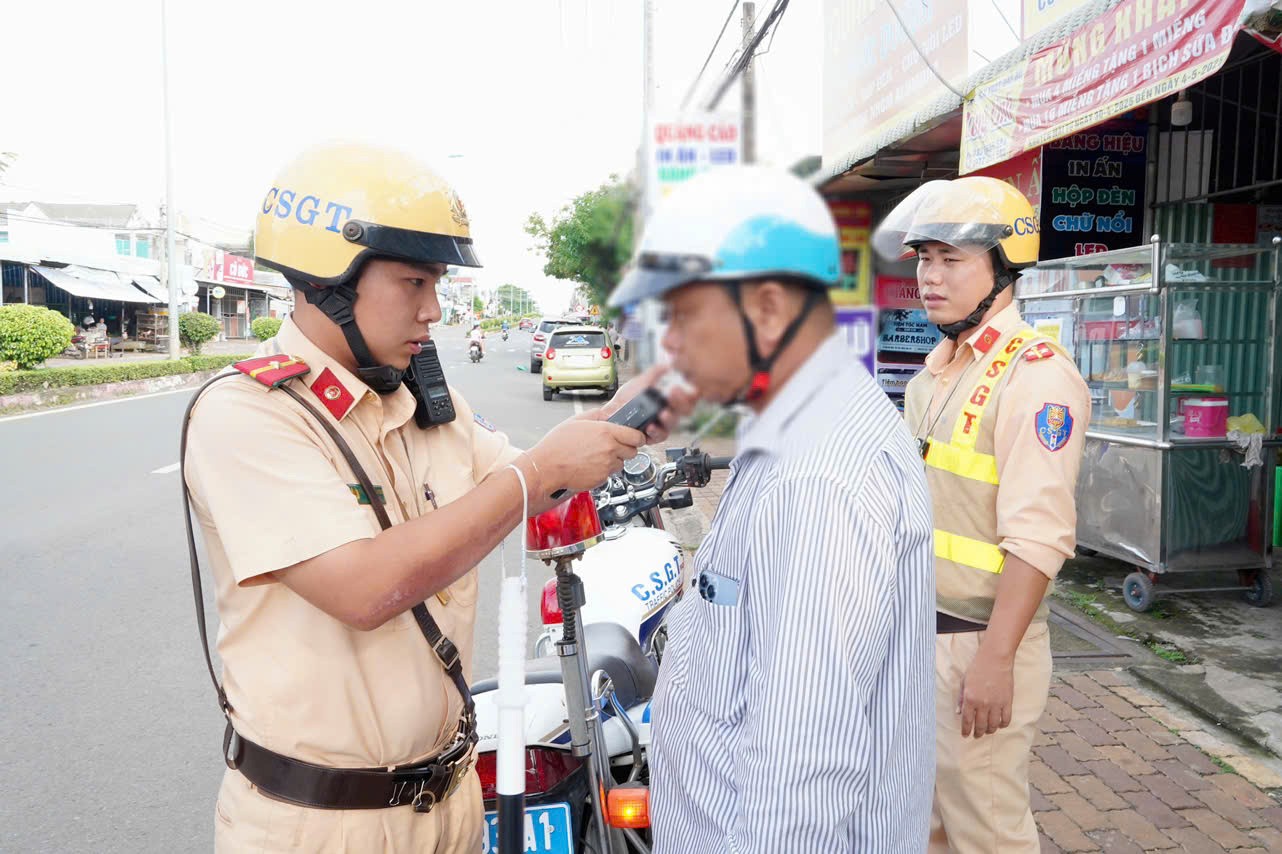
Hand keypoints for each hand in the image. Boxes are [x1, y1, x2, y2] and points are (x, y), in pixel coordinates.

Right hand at [529, 418, 645, 496]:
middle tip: (614, 446)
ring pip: (621, 464)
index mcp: (606, 432)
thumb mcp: (576, 421)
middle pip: (632, 451)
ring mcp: (606, 466)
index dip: (636, 437)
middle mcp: (609, 449)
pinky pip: (609, 474)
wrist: (546, 468)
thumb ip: (596, 415)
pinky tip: (590, 465)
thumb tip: (608, 413)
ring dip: (614, 460)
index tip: (634, 437)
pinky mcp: (601, 479)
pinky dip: (603, 471)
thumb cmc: (556, 446)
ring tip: (597, 456)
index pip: (636, 436)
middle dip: (626, 449)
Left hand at [595, 364, 697, 443]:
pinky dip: (656, 431)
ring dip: (670, 417)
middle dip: (682, 401)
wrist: (609, 413)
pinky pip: (659, 436)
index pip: (687, 397)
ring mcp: (660, 425)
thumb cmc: (624, 400)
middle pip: (684, 410)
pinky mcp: (651, 437)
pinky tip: (651, 426)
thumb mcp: (640, 382)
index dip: (693, 392)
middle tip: (674, 392)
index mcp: (668, 400)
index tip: (691, 386)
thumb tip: (666, 364)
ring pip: (673, 423)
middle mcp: (667, 413)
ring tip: (664, 413)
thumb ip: (655, 373)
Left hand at [958, 648, 1013, 738]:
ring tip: (987, 731)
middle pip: (980, 725)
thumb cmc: (978, 668)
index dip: (966, 730)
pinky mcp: (1007, 702)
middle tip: (977, 735)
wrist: (995, 659)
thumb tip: (958, 712)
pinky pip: (1006, 719)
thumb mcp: (964, 682)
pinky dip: (1002, 725)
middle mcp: (983, 704)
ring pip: (993, 725)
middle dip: (978, 733)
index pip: (967, 721)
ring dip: (990, 730)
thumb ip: (961, 698)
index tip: (965, 735)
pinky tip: (999, 724)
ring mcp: (996, 704)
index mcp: (970, 699)